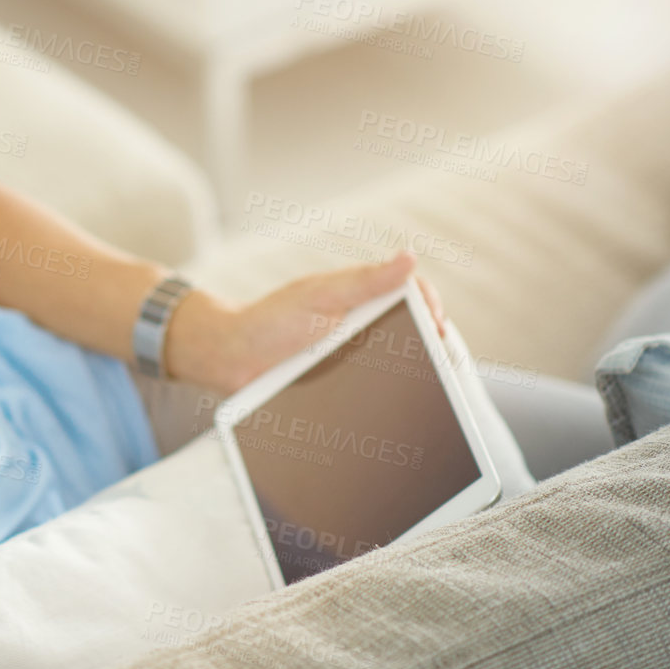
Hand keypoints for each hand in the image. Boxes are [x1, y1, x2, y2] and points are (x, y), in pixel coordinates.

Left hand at [169, 251, 445, 394]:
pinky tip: (391, 411)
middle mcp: (358, 322)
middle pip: (410, 330)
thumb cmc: (269, 321)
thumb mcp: (321, 297)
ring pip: (395, 364)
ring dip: (408, 376)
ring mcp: (350, 353)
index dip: (430, 307)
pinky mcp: (339, 382)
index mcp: (358, 295)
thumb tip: (409, 256)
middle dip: (427, 345)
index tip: (439, 326)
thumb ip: (365, 280)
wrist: (230, 360)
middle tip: (438, 363)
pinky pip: (372, 391)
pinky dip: (384, 399)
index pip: (410, 293)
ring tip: (420, 390)